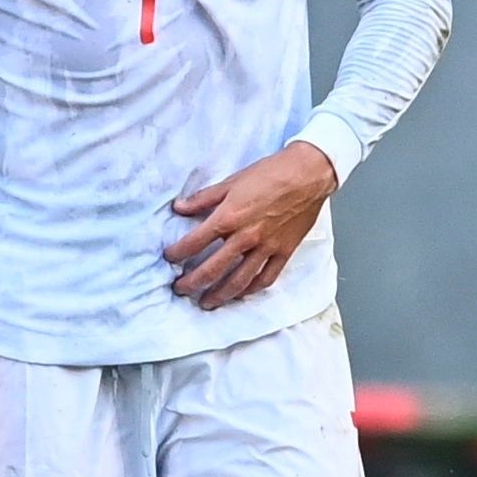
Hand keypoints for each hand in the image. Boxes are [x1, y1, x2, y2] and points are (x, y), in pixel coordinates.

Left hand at [165, 142, 338, 309]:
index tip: (168, 258)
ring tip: (207, 302)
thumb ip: (203, 199)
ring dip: (220, 294)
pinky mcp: (284, 252)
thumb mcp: (229, 182)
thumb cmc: (269, 174)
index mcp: (228, 218)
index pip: (195, 242)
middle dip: (193, 283)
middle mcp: (245, 237)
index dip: (177, 253)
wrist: (307, 175)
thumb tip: (179, 208)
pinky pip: (266, 278)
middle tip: (180, 290)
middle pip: (214, 269)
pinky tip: (240, 294)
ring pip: (239, 280)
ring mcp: (266, 248)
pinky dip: (251, 289)